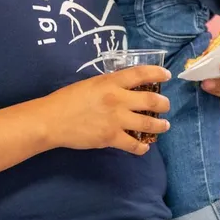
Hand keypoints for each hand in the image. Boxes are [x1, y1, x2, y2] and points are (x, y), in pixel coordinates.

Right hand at [45, 66, 171, 154]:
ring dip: (160, 125)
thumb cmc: (66, 99)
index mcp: (110, 82)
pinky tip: (144, 146)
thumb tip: (122, 88)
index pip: (141, 73)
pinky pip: (133, 144)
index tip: (167, 75)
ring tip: (164, 125)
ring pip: (148, 123)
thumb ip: (108, 85)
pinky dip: (142, 147)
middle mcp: (118, 99)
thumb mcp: (90, 84)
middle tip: (166, 105)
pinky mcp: (111, 138)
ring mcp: (116, 120)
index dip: (157, 72)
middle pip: (151, 100)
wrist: (52, 120)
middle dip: (163, 103)